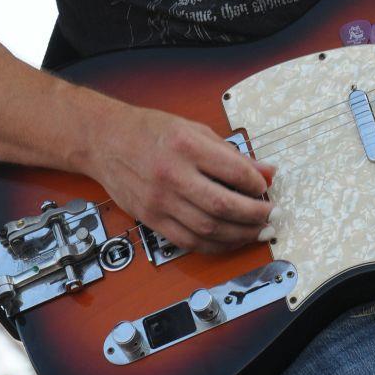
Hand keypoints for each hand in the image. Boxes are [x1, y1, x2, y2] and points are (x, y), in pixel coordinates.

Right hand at [93, 101, 275, 254]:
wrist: (105, 140)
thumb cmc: (149, 130)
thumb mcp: (194, 129)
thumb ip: (231, 153)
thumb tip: (265, 171)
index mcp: (186, 145)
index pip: (233, 171)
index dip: (256, 184)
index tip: (264, 186)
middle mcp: (172, 174)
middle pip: (223, 206)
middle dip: (254, 215)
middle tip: (269, 214)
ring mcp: (160, 200)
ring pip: (208, 229)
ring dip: (239, 235)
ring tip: (255, 230)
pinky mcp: (151, 219)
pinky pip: (189, 242)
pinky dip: (215, 245)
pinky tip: (229, 239)